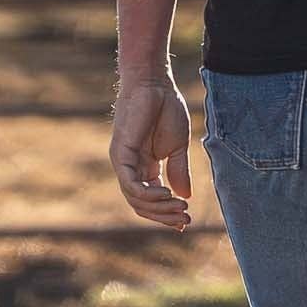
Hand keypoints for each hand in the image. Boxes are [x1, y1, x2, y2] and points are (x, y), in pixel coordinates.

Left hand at [110, 73, 192, 231]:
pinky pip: (130, 184)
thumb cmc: (166, 109)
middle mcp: (130, 168)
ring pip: (135, 198)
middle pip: (141, 204)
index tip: (186, 221)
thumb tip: (184, 196)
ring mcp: (123, 163)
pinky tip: (166, 195)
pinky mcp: (120, 154)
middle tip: (185, 219)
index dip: (166, 213)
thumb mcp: (178, 146)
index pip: (151, 199)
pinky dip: (148, 194)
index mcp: (144, 167)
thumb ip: (179, 170)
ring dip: (158, 208)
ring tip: (180, 208)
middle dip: (163, 215)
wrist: (156, 84)